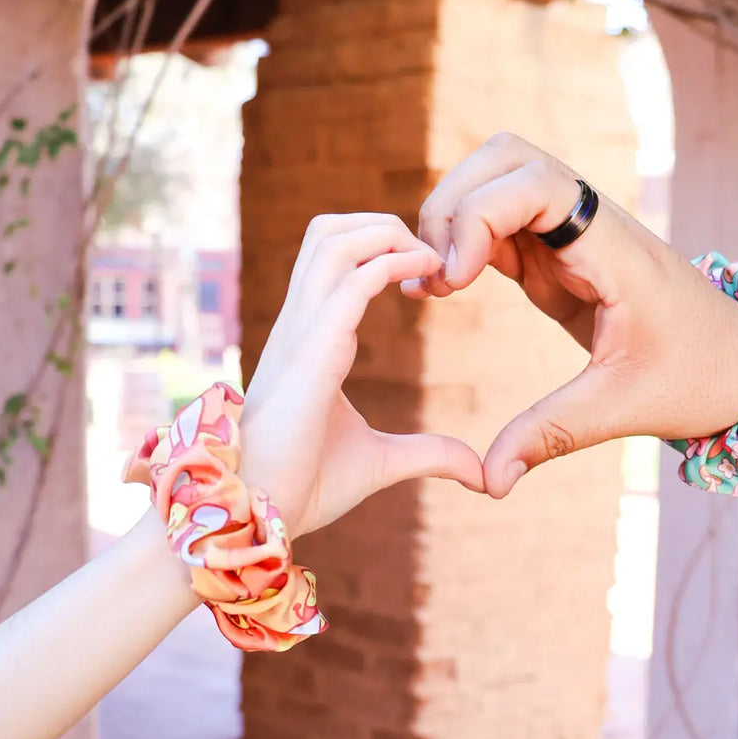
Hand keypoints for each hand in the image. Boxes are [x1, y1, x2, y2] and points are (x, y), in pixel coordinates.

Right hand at [239, 213, 484, 536]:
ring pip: (333, 239)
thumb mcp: (381, 462)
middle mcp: (301, 323)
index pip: (334, 259)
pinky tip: (429, 274)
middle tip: (434, 257)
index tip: (432, 274)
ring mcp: (302, 332)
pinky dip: (393, 263)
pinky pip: (350, 282)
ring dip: (388, 233)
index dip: (381, 249)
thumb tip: (480, 472)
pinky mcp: (311, 352)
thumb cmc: (302, 485)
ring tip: (434, 259)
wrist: (257, 514)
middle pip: (328, 230)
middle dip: (383, 224)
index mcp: (310, 338)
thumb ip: (429, 454)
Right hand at [403, 132, 737, 496]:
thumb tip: (490, 482)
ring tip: (434, 283)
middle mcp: (591, 223)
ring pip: (496, 179)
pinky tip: (443, 287)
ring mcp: (573, 233)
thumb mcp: (622, 407)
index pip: (535, 181)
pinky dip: (463, 241)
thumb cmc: (696, 378)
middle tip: (435, 275)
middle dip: (453, 202)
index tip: (453, 279)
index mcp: (614, 246)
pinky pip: (499, 221)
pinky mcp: (559, 254)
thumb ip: (551, 434)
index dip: (478, 213)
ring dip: (453, 216)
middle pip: (504, 157)